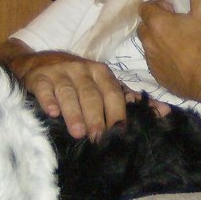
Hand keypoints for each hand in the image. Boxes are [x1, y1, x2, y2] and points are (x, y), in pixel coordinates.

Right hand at [0, 42, 128, 138]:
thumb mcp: (102, 83)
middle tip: (98, 137)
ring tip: (78, 133)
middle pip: (90, 94)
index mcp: (100, 72)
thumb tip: (161, 111)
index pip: (111, 92)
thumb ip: (129, 97)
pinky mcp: (39, 77)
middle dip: (95, 117)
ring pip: (68, 93)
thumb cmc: (78, 78)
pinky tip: (52, 113)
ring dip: (73, 113)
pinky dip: (48, 100)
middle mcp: (81, 69)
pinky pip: (44, 88)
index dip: (116, 112)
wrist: (39, 62)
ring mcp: (59, 72)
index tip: (119, 131)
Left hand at [138, 0, 200, 99]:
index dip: (158, 7)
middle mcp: (149, 42)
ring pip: (149, 47)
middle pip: (145, 27)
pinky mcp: (158, 78)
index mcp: (157, 23)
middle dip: (156, 24)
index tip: (174, 11)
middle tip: (178, 26)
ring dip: (160, 42)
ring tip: (182, 45)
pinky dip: (164, 61)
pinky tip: (183, 63)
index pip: (145, 8)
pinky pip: (156, 65)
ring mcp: (152, 62)